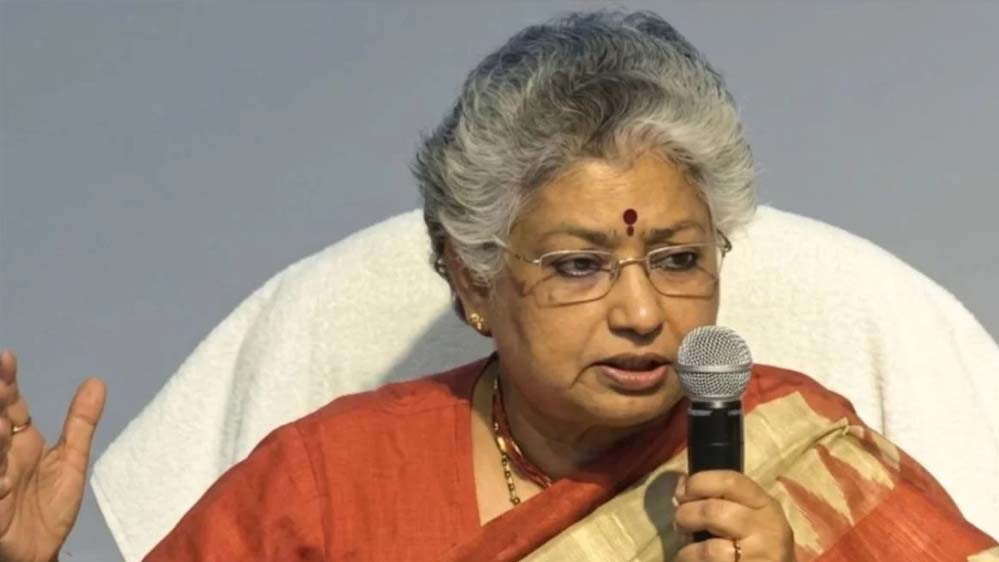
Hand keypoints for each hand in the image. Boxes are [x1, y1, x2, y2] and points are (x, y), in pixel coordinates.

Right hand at [0, 350, 105, 561]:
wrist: (40, 555)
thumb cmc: (47, 509)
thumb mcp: (70, 461)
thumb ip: (80, 423)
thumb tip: (96, 381)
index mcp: (19, 442)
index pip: (9, 406)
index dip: (6, 383)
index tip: (7, 358)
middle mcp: (1, 457)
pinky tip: (1, 475)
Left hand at [673, 470, 795, 561]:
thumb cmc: (760, 543)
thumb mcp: (751, 515)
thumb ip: (720, 498)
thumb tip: (680, 486)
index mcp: (765, 504)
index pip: (730, 481)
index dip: (699, 483)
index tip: (682, 493)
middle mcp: (765, 528)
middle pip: (714, 512)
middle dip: (686, 516)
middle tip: (679, 525)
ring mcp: (758, 556)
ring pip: (709, 550)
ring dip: (687, 551)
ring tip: (685, 553)